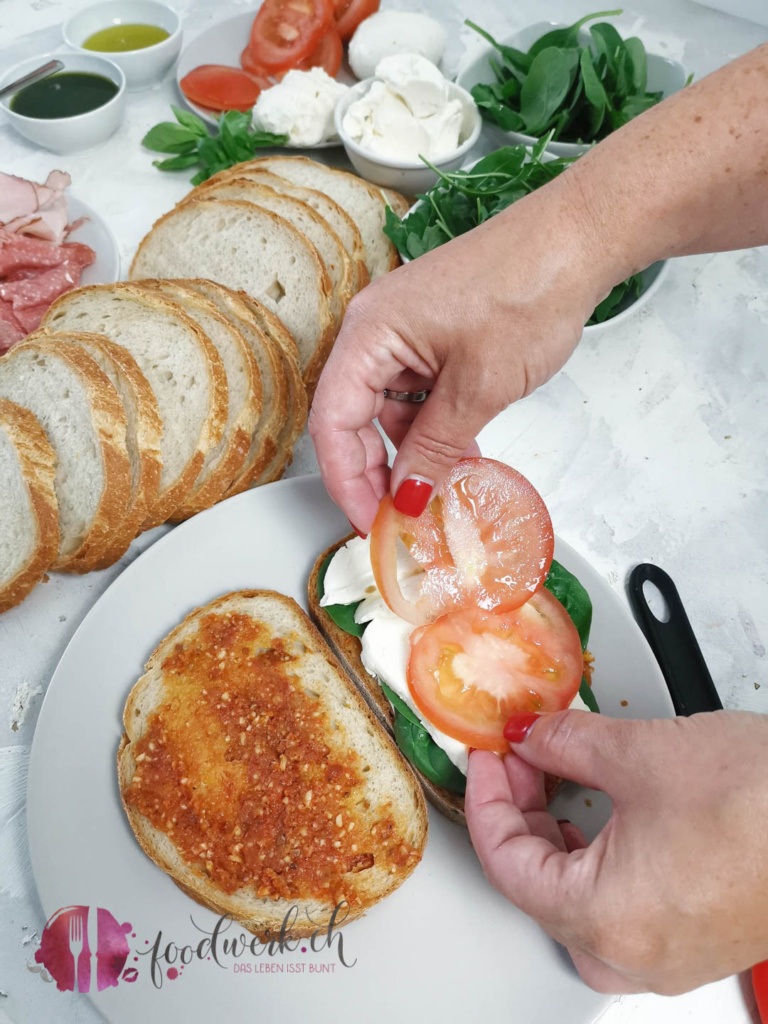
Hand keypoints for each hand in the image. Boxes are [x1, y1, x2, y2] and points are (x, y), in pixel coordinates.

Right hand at [309, 172, 606, 533]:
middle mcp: (375, 328)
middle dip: (376, 472)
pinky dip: (432, 425)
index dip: (347, 481)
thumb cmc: (529, 288)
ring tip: (443, 486)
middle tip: (402, 516)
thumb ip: (435, 447)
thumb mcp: (479, 388)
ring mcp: (404, 329)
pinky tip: (458, 450)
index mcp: (369, 333)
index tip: (372, 522)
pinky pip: (416, 390)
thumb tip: (407, 495)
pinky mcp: (432, 331)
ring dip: (411, 451)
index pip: (333, 422)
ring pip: (388, 408)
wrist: (578, 238)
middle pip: (353, 417)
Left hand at [465, 709, 767, 994]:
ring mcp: (671, 955)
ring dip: (555, 840)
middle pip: (537, 888)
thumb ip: (564, 743)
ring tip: (554, 779)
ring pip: (575, 905)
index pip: (506, 863)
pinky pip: (620, 910)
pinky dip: (596, 860)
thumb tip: (531, 737)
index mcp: (609, 918)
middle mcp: (637, 953)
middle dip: (519, 815)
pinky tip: (600, 814)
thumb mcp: (639, 752)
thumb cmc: (766, 801)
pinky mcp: (699, 940)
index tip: (488, 758)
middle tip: (519, 759)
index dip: (486, 800)